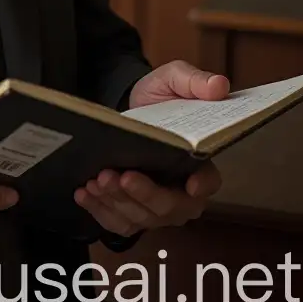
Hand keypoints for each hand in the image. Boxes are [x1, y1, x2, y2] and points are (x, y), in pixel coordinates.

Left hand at [74, 59, 227, 236]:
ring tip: (98, 179)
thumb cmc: (157, 97)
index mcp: (199, 164)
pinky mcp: (130, 212)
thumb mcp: (172, 80)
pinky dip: (100, 211)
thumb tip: (218, 85)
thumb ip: (193, 81)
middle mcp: (182, 193)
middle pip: (171, 206)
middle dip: (145, 194)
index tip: (191, 184)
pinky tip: (84, 193)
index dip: (203, 184)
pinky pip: (118, 222)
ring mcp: (156, 207)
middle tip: (121, 175)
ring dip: (118, 202)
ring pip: (142, 217)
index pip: (209, 180)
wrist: (127, 106)